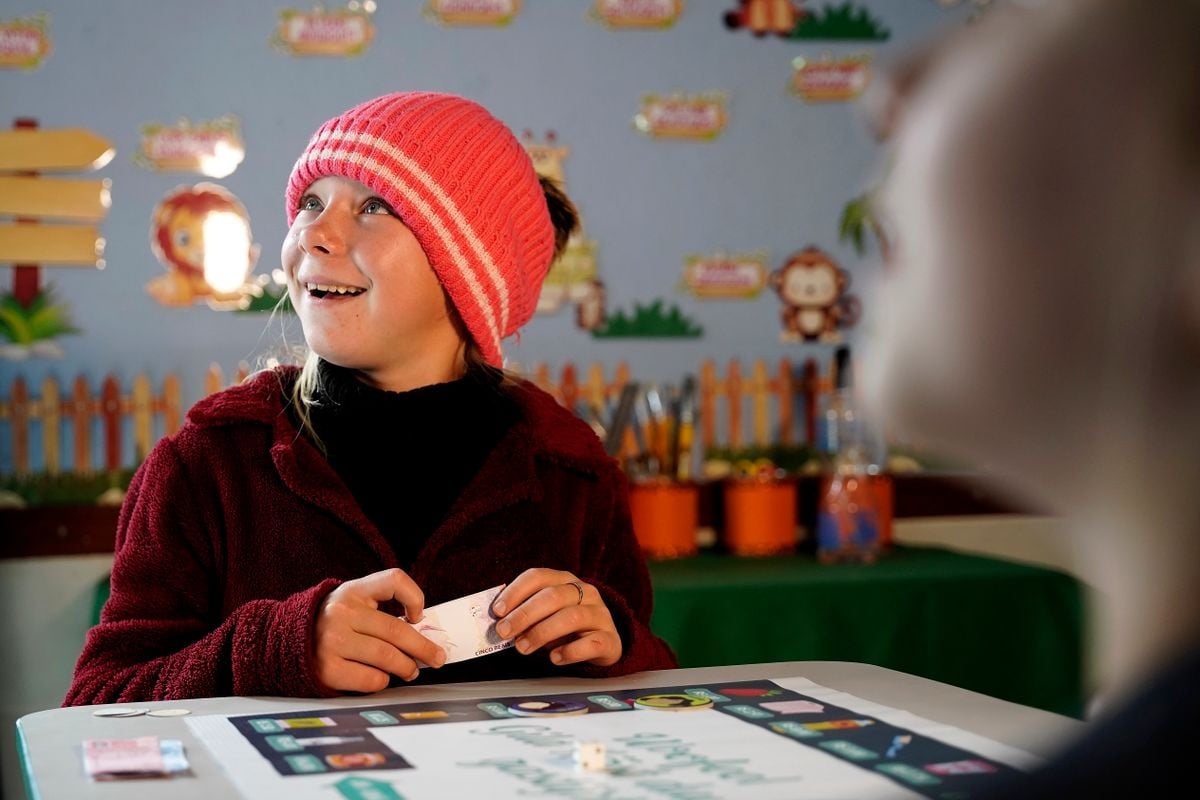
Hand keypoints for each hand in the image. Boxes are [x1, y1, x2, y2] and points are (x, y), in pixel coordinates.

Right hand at [314, 568, 445, 692]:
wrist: (285, 641)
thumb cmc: (332, 623)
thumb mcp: (352, 603)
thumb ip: (382, 610)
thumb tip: (422, 634)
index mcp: (352, 591)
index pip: (393, 579)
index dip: (414, 596)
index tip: (418, 616)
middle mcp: (342, 613)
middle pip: (396, 630)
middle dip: (423, 647)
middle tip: (436, 658)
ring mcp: (333, 641)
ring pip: (386, 657)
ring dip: (406, 667)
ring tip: (411, 670)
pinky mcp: (328, 669)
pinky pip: (371, 678)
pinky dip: (383, 681)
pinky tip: (381, 677)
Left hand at [491, 569, 621, 667]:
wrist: (601, 643)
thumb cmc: (563, 628)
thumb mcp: (543, 615)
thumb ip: (524, 615)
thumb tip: (497, 623)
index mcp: (564, 580)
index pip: (538, 576)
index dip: (515, 591)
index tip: (497, 611)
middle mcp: (585, 592)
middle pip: (553, 596)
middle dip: (524, 614)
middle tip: (504, 632)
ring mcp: (600, 614)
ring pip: (572, 617)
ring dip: (542, 632)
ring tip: (523, 648)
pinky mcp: (610, 639)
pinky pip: (592, 642)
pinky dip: (571, 651)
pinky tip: (555, 658)